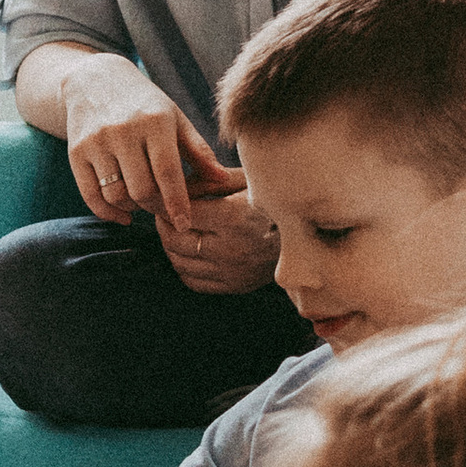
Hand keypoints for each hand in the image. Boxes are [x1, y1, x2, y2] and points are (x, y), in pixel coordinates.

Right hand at [65, 80, 238, 231]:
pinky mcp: (75, 151)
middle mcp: (123, 130)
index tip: (184, 224)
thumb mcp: (175, 119)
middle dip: (155, 207)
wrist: (96, 79)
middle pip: (141, 189)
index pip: (168, 172)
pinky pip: (90, 195)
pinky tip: (122, 214)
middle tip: (163, 210)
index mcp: (154, 121)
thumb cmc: (145, 104)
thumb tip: (222, 179)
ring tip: (143, 203)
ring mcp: (96, 141)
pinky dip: (107, 212)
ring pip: (116, 195)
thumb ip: (198, 150)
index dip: (177, 203)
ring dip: (132, 209)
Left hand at [152, 176, 279, 296]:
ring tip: (175, 228)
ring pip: (179, 262)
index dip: (163, 204)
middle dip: (163, 224)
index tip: (156, 197)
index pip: (183, 213)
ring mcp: (233, 272)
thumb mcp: (245, 180)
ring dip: (170, 245)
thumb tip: (173, 185)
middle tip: (163, 211)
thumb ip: (208, 180)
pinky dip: (183, 266)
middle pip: (175, 240)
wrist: (309, 235)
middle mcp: (232, 249)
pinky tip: (188, 250)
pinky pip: (193, 281)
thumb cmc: (273, 202)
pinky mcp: (235, 286)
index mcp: (235, 218)